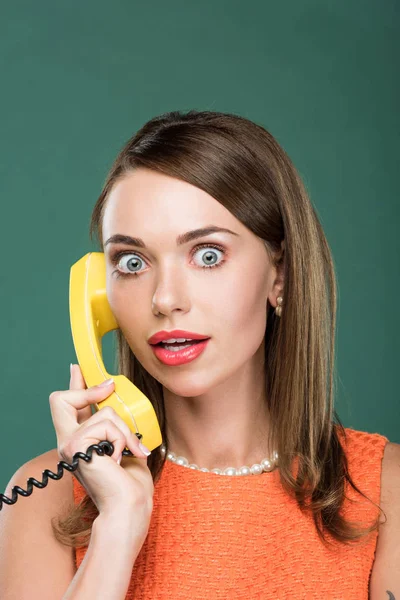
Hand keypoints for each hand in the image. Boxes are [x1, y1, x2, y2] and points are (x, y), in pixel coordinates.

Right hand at [49, 365, 153, 534]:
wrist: (128, 505)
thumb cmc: (129, 481)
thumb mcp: (123, 442)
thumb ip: (115, 423)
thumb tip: (115, 401)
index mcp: (79, 438)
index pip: (67, 404)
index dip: (73, 383)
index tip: (78, 367)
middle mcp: (68, 440)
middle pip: (60, 399)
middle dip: (89, 389)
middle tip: (110, 387)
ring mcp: (68, 444)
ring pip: (103, 412)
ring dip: (124, 430)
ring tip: (130, 451)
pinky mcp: (75, 446)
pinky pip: (107, 424)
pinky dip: (122, 439)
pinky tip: (119, 459)